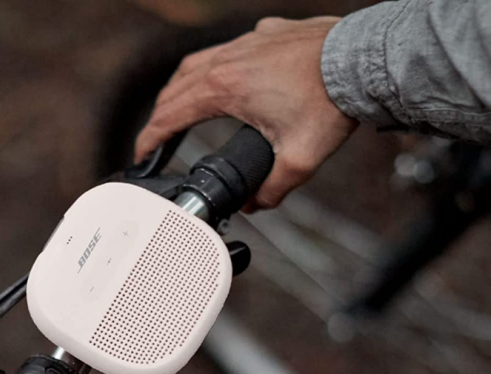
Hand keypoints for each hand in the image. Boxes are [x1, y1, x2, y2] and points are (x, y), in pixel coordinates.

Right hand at [134, 16, 358, 209]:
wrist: (362, 61)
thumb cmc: (331, 101)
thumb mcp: (298, 161)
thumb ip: (271, 190)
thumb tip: (255, 205)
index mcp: (223, 89)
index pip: (170, 116)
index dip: (150, 139)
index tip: (142, 154)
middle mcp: (227, 61)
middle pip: (174, 90)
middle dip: (159, 118)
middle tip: (154, 140)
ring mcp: (244, 44)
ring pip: (194, 64)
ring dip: (178, 90)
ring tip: (174, 110)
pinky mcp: (263, 36)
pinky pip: (224, 51)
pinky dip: (210, 70)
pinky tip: (219, 82)